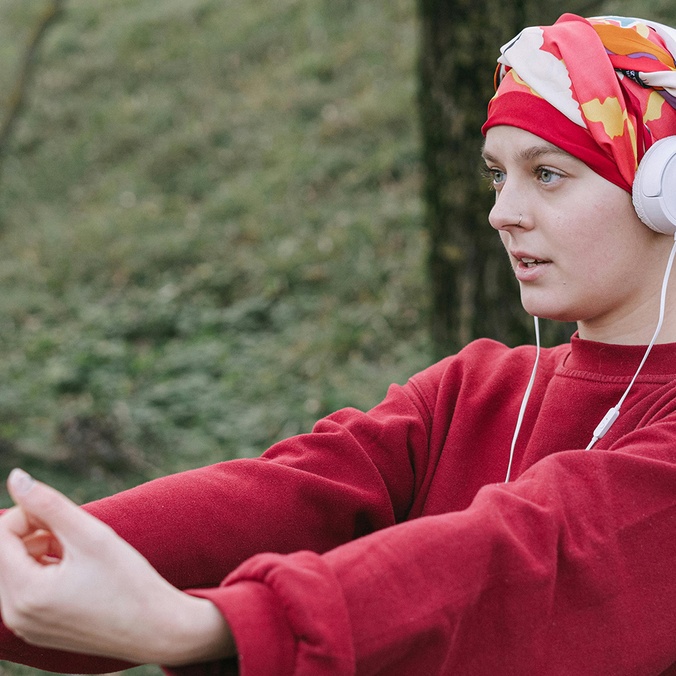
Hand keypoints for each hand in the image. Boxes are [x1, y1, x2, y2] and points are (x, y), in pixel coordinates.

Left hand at [0, 469, 234, 665]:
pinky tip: (82, 572)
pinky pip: (29, 591)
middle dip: (36, 532)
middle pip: (7, 553)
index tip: (67, 515)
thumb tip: (16, 476)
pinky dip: (49, 572)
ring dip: (43, 550)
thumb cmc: (129, 581)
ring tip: (83, 552)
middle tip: (78, 531)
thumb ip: (49, 504)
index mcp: (23, 594)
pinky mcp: (40, 631)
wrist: (158, 629)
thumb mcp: (90, 536)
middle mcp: (15, 616)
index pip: (2, 534)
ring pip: (18, 569)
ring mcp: (26, 627)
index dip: (31, 513)